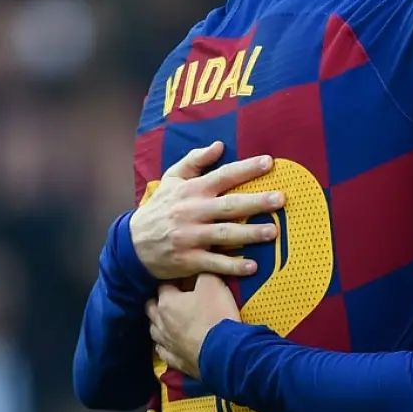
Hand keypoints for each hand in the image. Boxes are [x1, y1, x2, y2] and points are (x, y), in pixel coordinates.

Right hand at [131, 142, 282, 279]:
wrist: (132, 244)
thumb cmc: (160, 208)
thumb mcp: (171, 179)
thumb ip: (195, 161)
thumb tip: (219, 145)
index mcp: (192, 191)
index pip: (223, 176)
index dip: (246, 169)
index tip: (269, 163)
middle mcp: (192, 212)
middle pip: (229, 206)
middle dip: (256, 202)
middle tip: (280, 199)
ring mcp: (191, 238)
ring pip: (224, 235)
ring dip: (250, 234)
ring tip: (273, 231)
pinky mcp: (189, 260)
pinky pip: (214, 264)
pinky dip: (233, 266)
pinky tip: (252, 267)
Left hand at [147, 275, 239, 379]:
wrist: (221, 351)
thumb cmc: (215, 314)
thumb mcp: (213, 284)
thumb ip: (204, 273)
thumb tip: (199, 269)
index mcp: (167, 302)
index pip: (163, 286)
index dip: (173, 282)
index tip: (183, 281)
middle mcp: (160, 322)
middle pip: (151, 308)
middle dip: (159, 302)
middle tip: (174, 299)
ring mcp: (164, 343)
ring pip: (154, 330)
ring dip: (160, 324)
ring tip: (171, 321)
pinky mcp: (173, 360)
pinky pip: (163, 351)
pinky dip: (166, 345)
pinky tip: (171, 344)